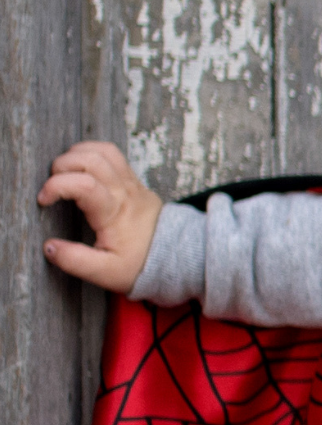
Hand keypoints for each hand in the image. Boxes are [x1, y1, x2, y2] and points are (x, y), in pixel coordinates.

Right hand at [38, 142, 164, 291]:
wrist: (174, 257)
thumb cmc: (139, 264)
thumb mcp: (106, 273)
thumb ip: (76, 261)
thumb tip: (50, 248)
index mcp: (114, 212)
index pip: (84, 183)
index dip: (56, 186)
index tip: (43, 201)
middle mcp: (123, 191)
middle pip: (91, 158)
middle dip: (62, 165)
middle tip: (52, 185)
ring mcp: (130, 182)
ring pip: (104, 151)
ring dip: (77, 154)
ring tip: (63, 172)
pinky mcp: (133, 180)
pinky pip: (113, 154)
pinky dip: (92, 153)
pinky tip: (81, 168)